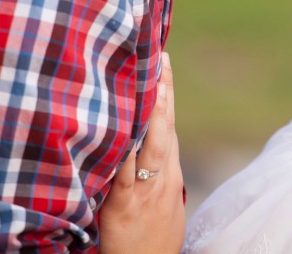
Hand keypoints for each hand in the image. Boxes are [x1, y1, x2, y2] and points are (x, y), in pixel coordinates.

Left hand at [99, 53, 184, 252]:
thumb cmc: (150, 241)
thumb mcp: (161, 203)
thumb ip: (153, 173)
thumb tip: (141, 142)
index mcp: (169, 174)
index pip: (170, 126)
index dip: (168, 93)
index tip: (164, 60)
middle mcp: (162, 178)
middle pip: (164, 127)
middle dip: (163, 90)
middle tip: (159, 56)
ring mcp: (145, 192)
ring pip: (150, 146)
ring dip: (150, 113)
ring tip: (148, 83)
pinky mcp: (123, 208)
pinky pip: (123, 175)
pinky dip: (124, 151)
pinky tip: (121, 131)